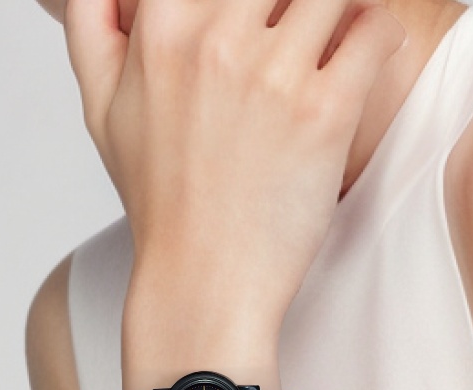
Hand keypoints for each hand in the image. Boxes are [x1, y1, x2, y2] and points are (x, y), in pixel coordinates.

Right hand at [65, 0, 406, 328]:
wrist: (203, 279)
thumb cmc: (162, 203)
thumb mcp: (101, 110)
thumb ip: (93, 26)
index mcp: (161, 25)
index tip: (262, 13)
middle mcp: (215, 38)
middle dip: (294, 1)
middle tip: (302, 26)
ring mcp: (272, 74)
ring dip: (345, 6)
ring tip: (339, 33)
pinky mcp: (324, 114)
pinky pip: (375, 31)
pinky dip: (379, 34)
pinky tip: (364, 56)